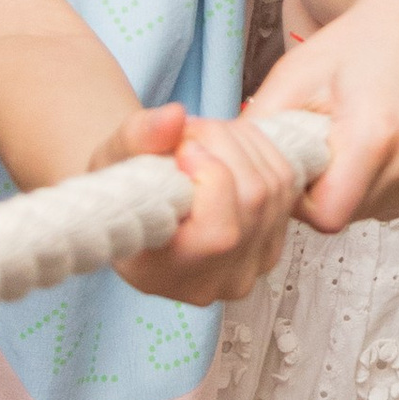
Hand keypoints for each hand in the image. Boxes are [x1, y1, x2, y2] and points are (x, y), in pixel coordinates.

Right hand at [93, 103, 308, 303]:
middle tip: (192, 129)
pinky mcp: (273, 247)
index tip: (182, 148)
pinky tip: (229, 147)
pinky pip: (287, 187)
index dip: (213, 176)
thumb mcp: (111, 159)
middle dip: (226, 145)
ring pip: (276, 187)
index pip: (219, 234)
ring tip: (206, 134)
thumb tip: (174, 116)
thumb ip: (137, 138)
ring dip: (245, 142)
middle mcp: (214, 282)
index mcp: (164, 275)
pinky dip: (263, 152)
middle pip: (254, 200)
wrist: (138, 206)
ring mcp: (250, 268)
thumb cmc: (119, 187)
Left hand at [254, 0, 398, 226]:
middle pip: (356, 213)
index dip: (307, 195)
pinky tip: (398, 147)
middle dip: (337, 186)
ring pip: (384, 210)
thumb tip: (228, 180)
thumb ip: (259, 137)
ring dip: (368, 185)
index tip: (309, 159)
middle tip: (339, 138)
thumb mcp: (290, 81)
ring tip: (370, 136)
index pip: (325, 215)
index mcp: (376, 137)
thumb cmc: (349, 47)